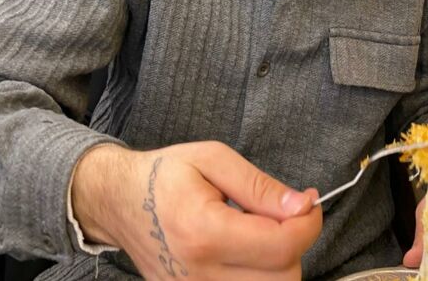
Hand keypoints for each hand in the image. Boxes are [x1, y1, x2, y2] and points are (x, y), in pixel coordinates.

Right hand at [72, 140, 321, 279]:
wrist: (118, 202)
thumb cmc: (165, 174)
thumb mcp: (213, 159)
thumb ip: (259, 186)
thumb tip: (302, 205)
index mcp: (204, 232)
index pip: (281, 247)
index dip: (308, 224)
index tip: (309, 202)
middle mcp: (199, 275)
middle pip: (282, 278)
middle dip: (295, 243)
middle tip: (284, 212)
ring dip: (278, 263)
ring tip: (262, 230)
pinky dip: (257, 274)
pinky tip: (247, 249)